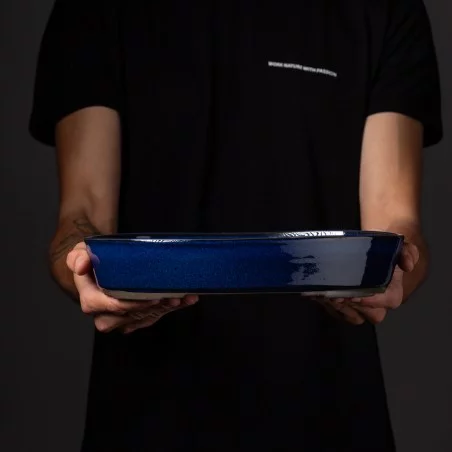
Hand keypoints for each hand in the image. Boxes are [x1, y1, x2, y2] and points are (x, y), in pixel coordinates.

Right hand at [66, 242, 198, 333]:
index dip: (137, 304)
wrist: (96, 271)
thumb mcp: (79, 252)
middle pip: (136, 315)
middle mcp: (106, 316)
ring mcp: (123, 319)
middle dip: (157, 307)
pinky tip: (187, 299)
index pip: (116, 307)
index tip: (155, 296)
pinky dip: (173, 307)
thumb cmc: (90, 261)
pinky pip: (156, 315)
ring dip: (168, 308)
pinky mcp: (137, 318)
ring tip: (183, 296)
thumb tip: (81, 265)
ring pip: (149, 317)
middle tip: (174, 296)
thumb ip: (77, 257)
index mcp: (92, 302)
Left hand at [312, 242, 418, 324]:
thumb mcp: (400, 247)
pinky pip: (334, 311)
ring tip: (322, 293)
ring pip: (346, 314)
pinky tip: (315, 293)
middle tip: (332, 294)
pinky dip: (324, 303)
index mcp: (392, 294)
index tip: (353, 295)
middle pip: (362, 312)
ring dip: (333, 305)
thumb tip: (407, 264)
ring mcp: (359, 308)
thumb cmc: (385, 252)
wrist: (371, 251)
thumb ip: (407, 252)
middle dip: (346, 304)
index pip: (384, 303)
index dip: (369, 301)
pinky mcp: (343, 307)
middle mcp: (376, 305)